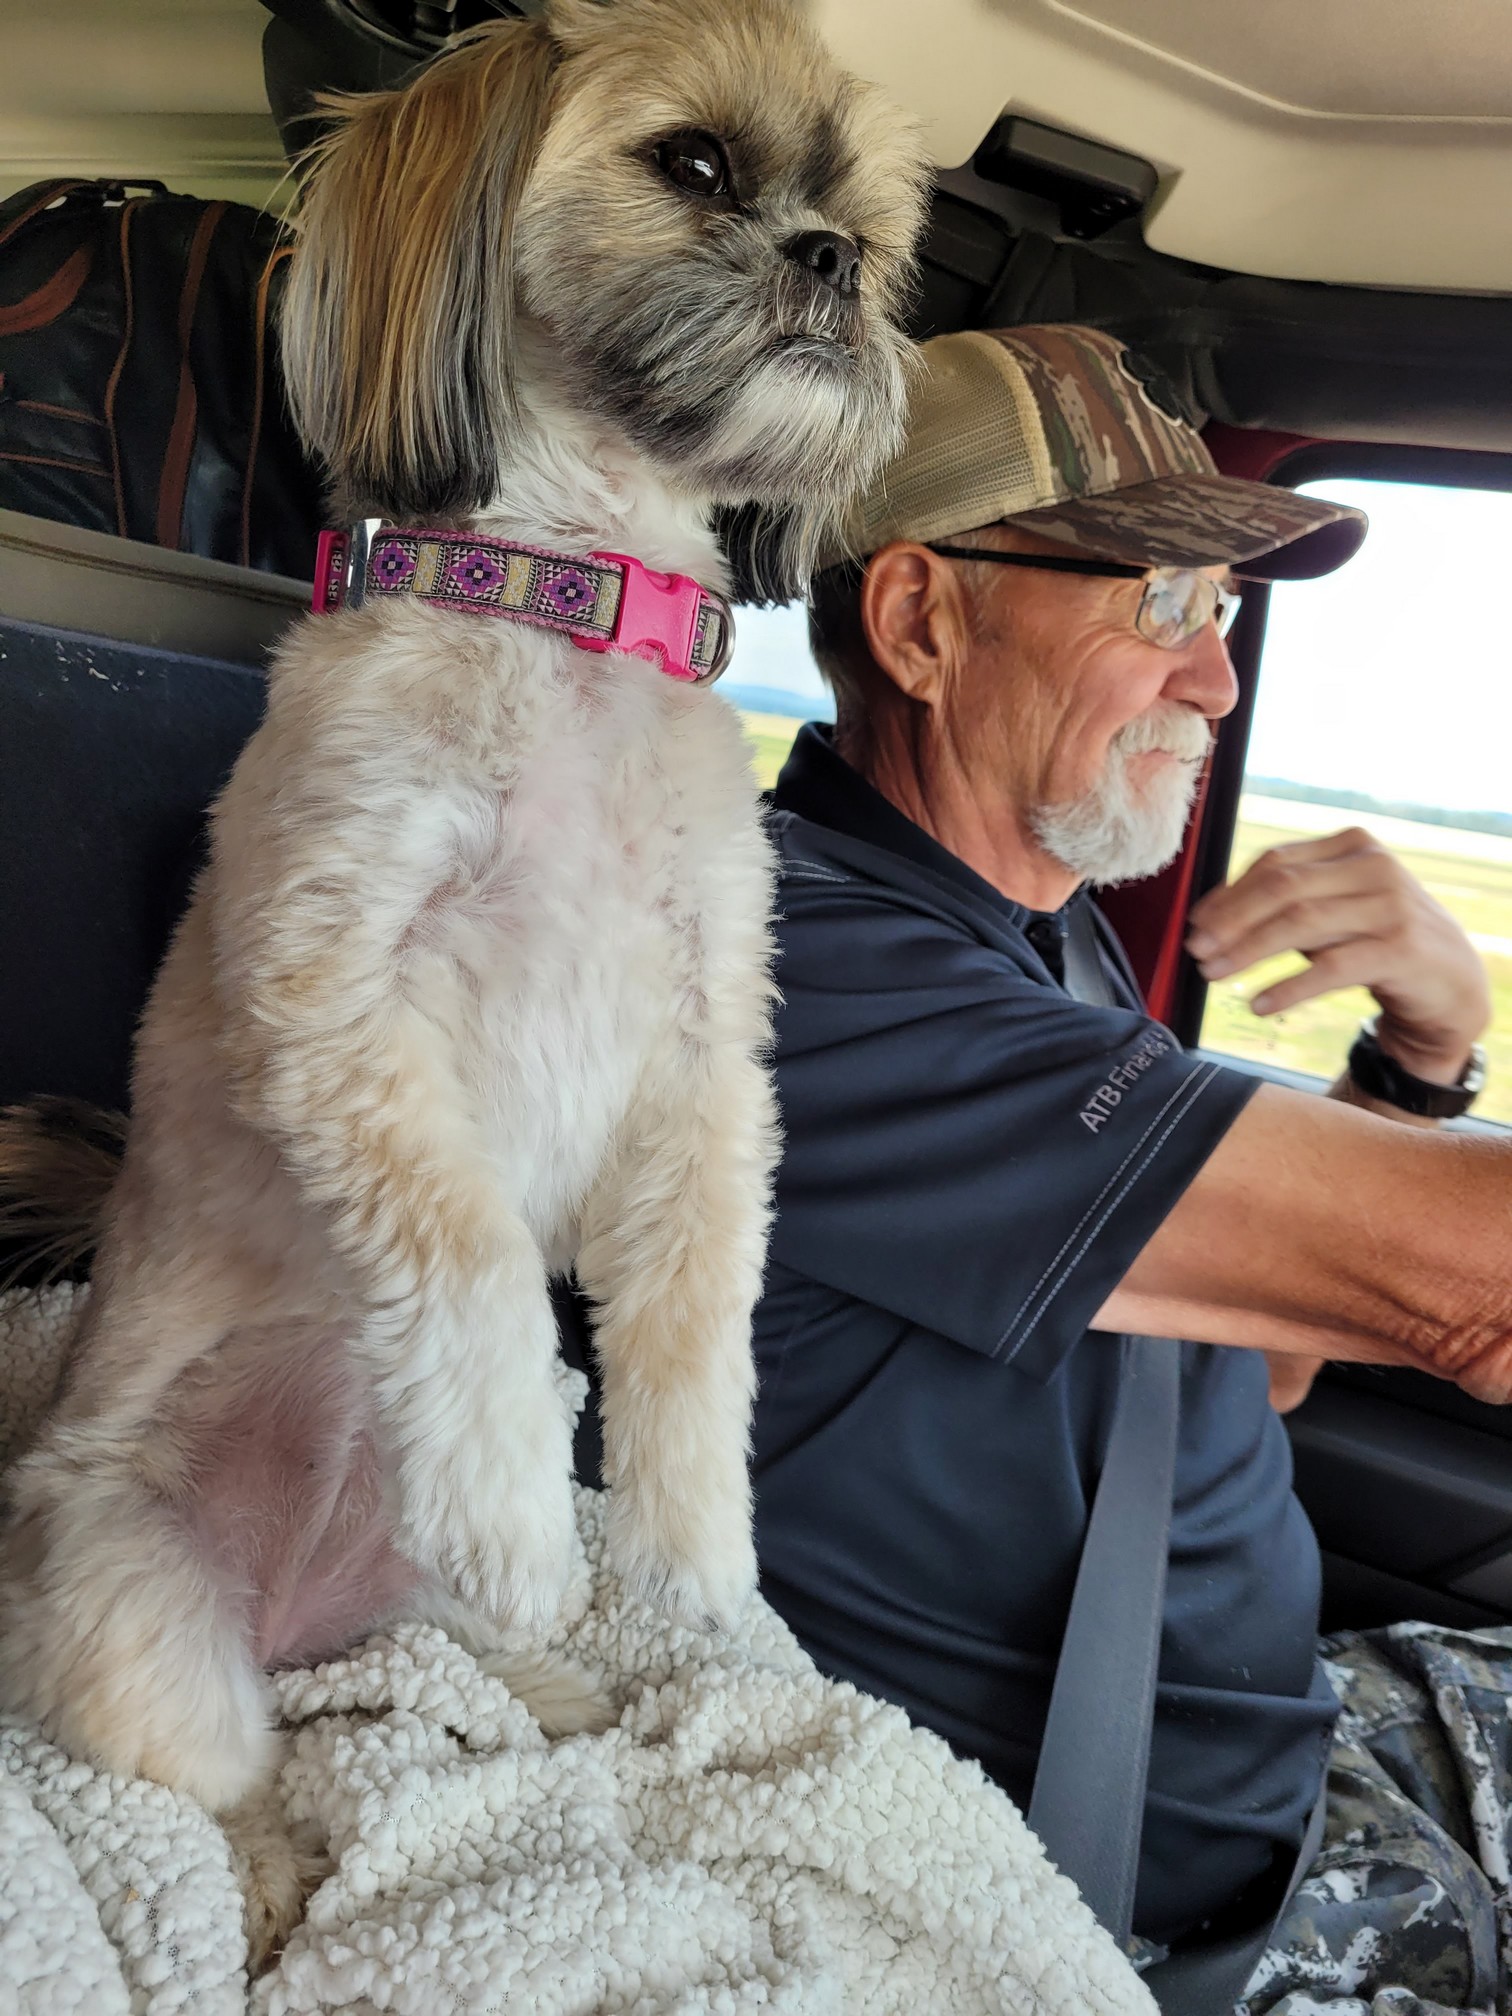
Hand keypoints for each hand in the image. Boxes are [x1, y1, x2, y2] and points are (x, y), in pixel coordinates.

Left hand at [1186, 827, 1489, 1083]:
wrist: (1449, 980)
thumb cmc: (1374, 940)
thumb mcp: (1332, 911)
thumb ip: (1284, 902)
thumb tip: (1206, 916)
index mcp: (1352, 845)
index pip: (1275, 862)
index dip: (1228, 894)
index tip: (1194, 924)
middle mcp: (1375, 867)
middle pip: (1282, 888)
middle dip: (1230, 921)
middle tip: (1195, 951)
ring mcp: (1392, 906)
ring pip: (1300, 924)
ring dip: (1248, 952)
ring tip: (1212, 975)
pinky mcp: (1401, 949)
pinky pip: (1330, 968)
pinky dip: (1288, 987)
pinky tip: (1258, 1004)